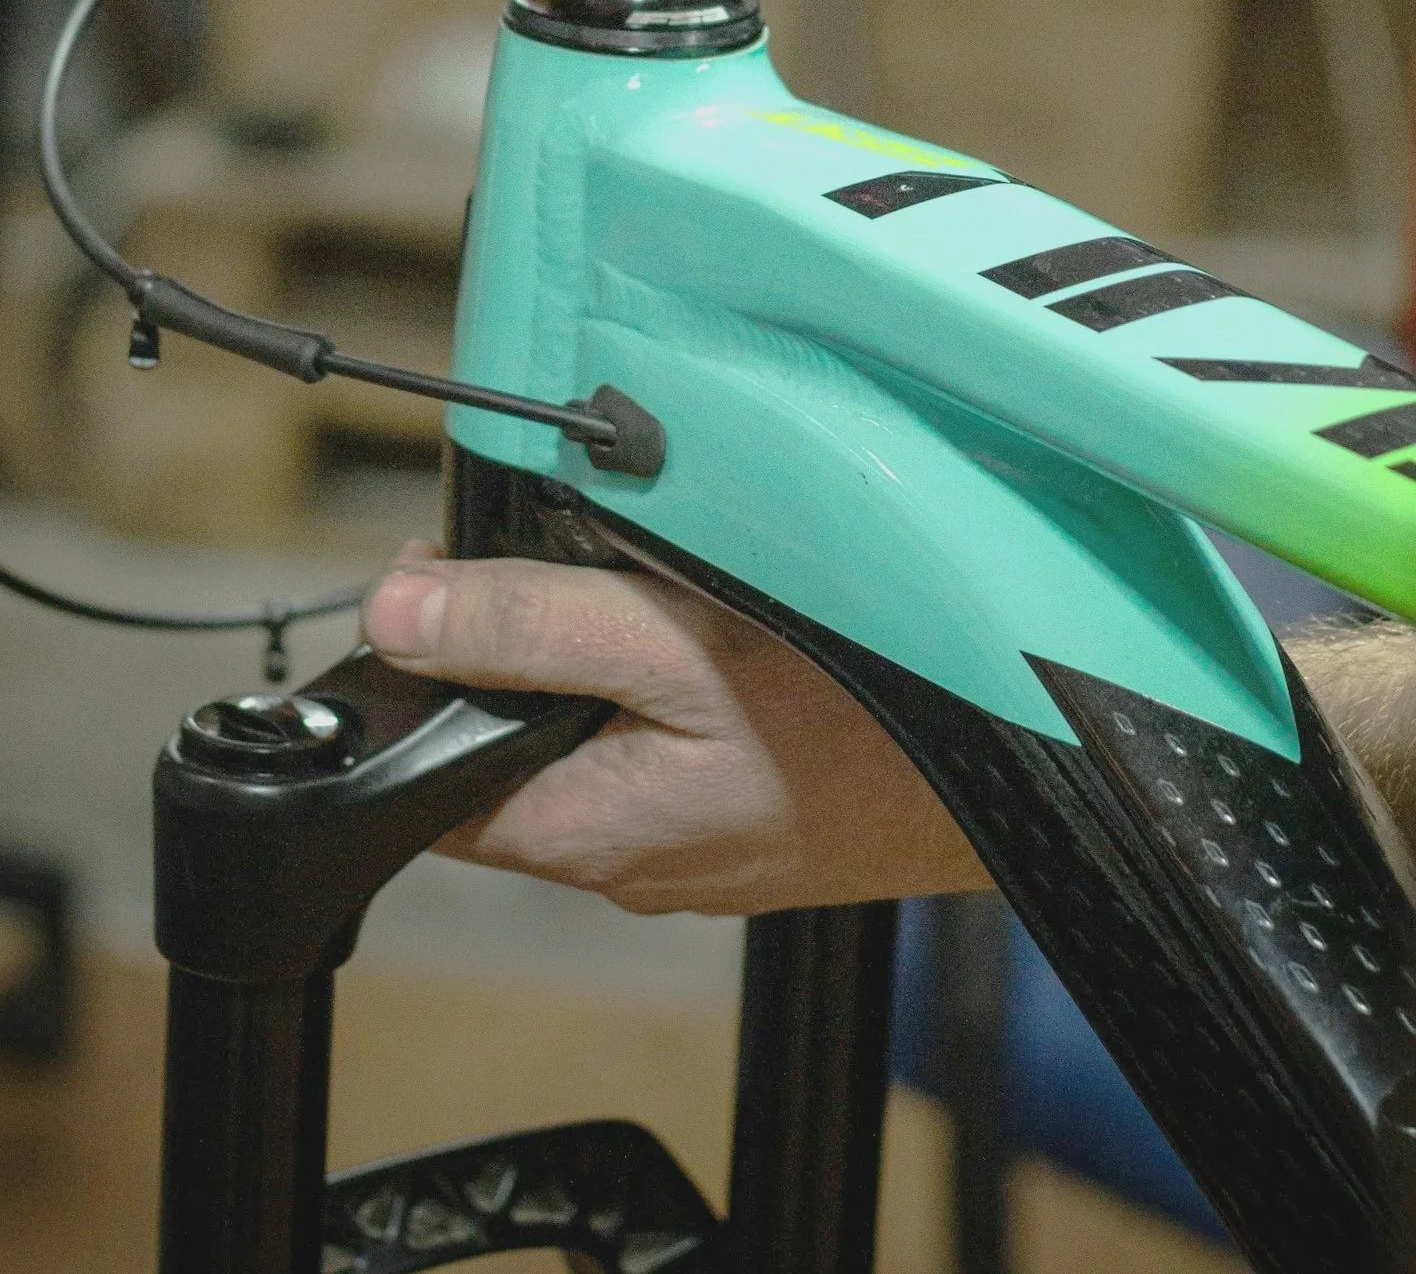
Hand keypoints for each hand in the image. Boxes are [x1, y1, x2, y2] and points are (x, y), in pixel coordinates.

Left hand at [362, 547, 992, 914]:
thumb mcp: (672, 643)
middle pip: (511, 753)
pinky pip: (669, 753)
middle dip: (512, 654)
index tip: (438, 574)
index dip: (415, 674)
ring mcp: (696, 850)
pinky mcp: (753, 825)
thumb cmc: (861, 720)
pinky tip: (719, 637)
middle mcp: (628, 862)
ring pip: (595, 747)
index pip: (429, 777)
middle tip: (560, 552)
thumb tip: (391, 614)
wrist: (1023, 772)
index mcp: (583, 832)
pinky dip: (669, 689)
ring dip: (598, 665)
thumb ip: (533, 625)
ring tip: (648, 581)